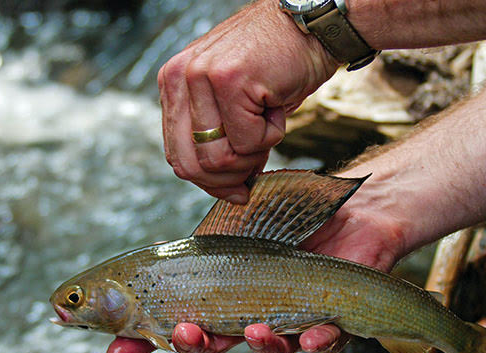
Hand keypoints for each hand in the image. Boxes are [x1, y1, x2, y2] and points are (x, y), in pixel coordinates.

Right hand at [106, 172, 406, 352]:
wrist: (349, 207)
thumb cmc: (287, 214)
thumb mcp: (232, 222)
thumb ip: (197, 242)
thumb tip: (149, 253)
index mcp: (218, 294)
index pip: (175, 323)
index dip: (144, 342)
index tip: (116, 352)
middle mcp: (248, 315)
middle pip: (215, 346)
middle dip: (194, 346)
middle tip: (183, 332)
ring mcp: (289, 322)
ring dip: (257, 347)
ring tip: (253, 329)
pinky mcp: (331, 322)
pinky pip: (324, 345)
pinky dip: (316, 341)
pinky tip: (310, 333)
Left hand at [158, 0, 338, 203]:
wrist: (312, 27)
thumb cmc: (277, 65)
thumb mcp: (230, 102)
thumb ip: (215, 136)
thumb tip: (224, 189)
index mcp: (172, 83)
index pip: (176, 155)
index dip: (208, 182)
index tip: (235, 191)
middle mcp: (178, 77)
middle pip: (190, 164)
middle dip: (228, 179)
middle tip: (255, 168)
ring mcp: (201, 76)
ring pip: (219, 158)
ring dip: (254, 154)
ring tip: (267, 122)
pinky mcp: (229, 81)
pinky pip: (249, 141)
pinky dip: (273, 134)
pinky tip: (277, 105)